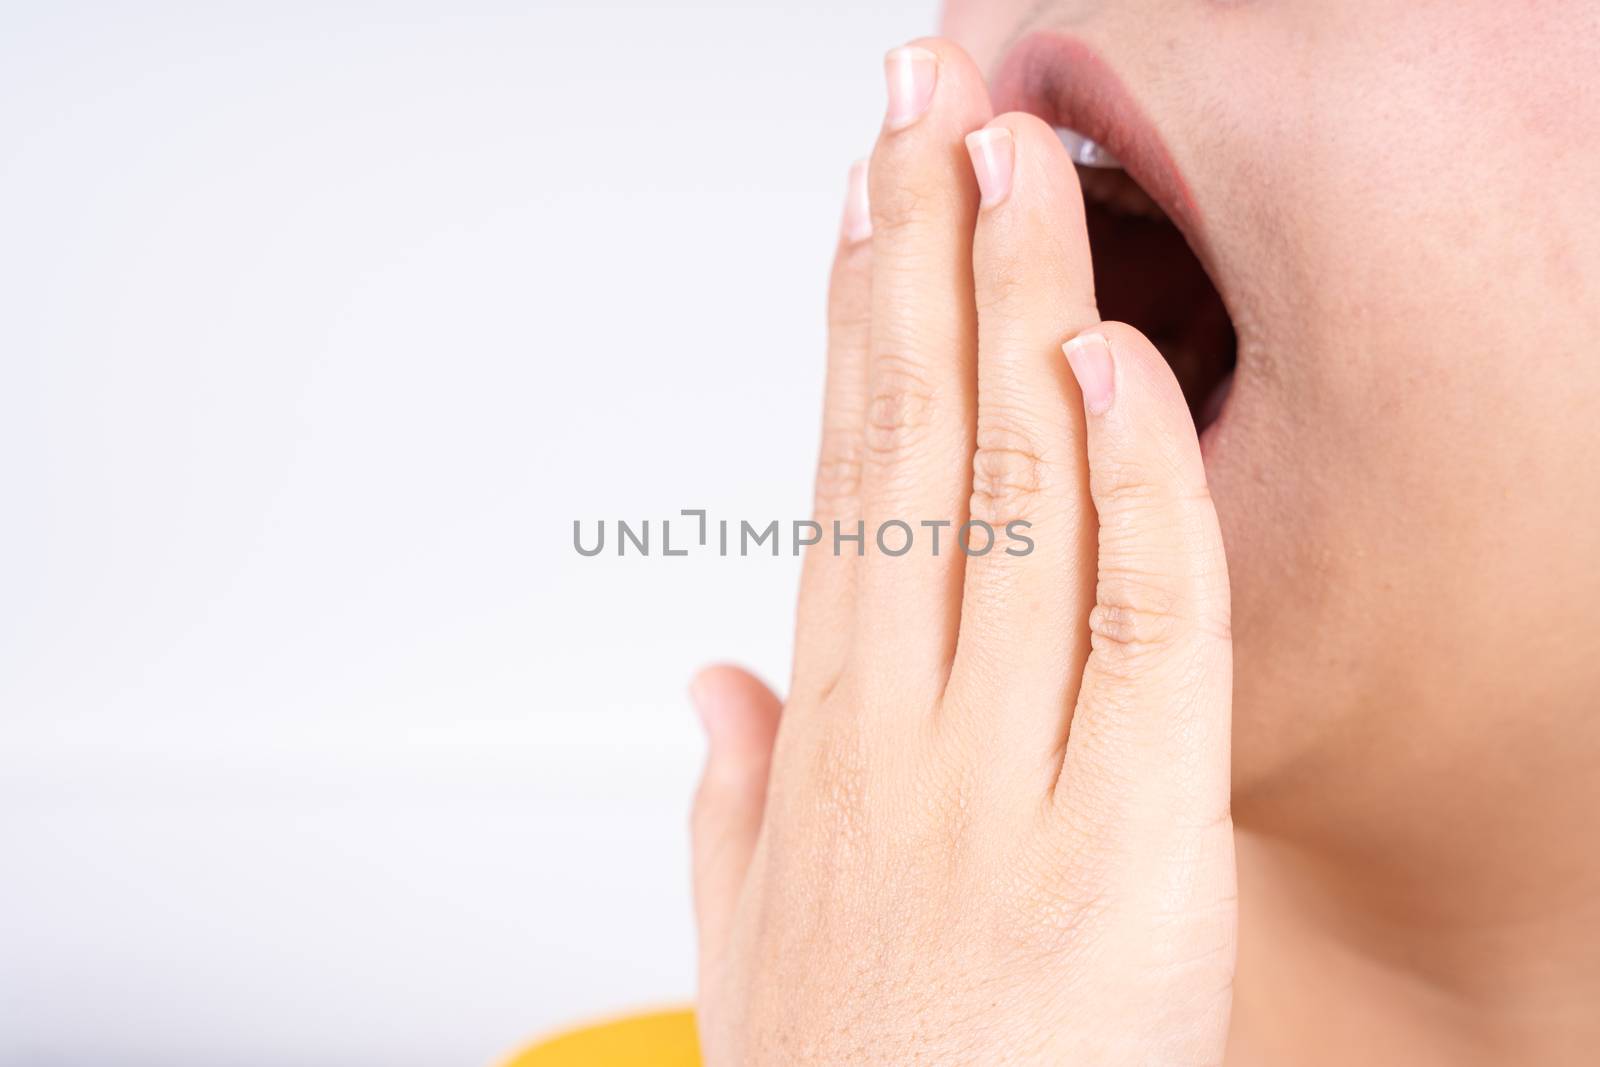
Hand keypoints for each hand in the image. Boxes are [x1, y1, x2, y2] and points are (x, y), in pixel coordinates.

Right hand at [690, 38, 1234, 1064]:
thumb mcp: (750, 936)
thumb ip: (729, 794)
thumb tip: (712, 688)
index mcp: (829, 735)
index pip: (841, 479)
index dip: (852, 330)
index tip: (860, 210)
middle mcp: (907, 724)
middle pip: (912, 444)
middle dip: (918, 256)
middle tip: (922, 104)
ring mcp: (1013, 766)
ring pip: (1009, 494)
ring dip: (1009, 307)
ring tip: (1003, 158)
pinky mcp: (1134, 829)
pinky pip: (1143, 620)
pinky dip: (1129, 480)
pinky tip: (1105, 353)